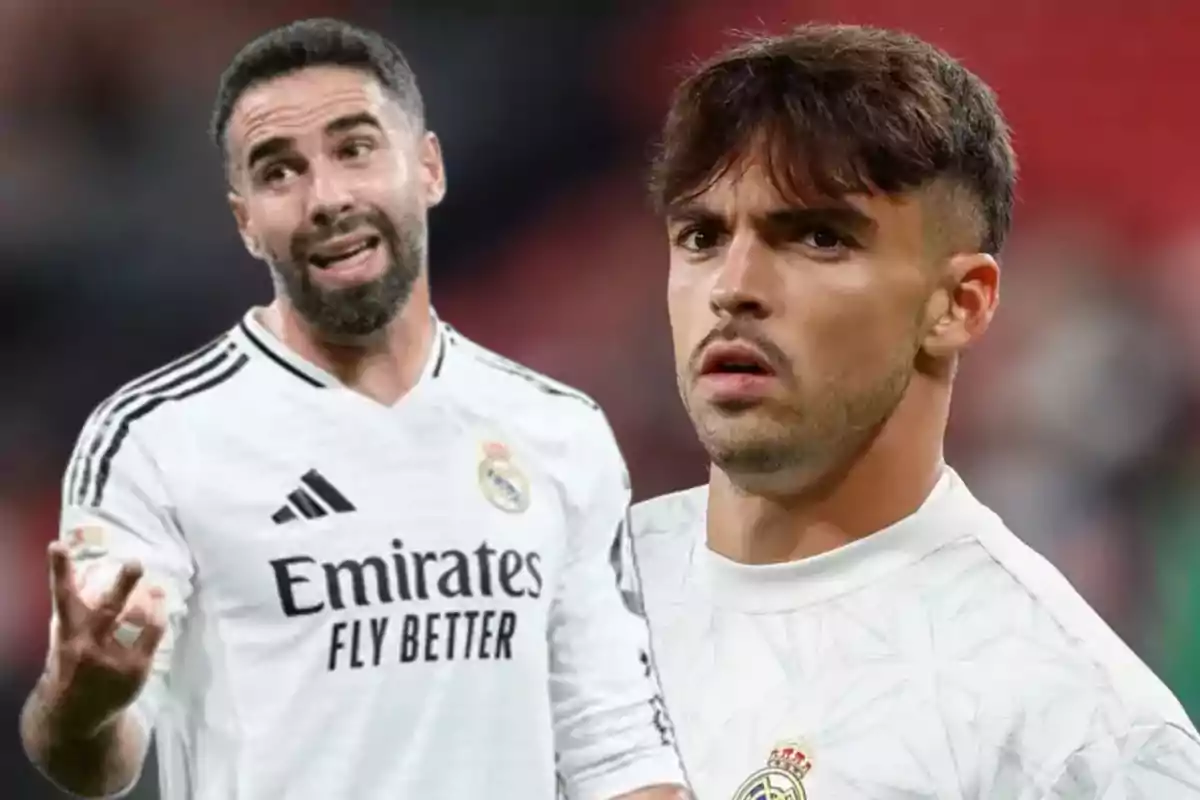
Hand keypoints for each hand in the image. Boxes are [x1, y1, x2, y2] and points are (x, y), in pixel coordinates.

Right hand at [41, 539, 165, 736]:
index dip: (59, 570)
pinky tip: (160, 606)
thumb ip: (77, 613)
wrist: (74, 717)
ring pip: (138, 622)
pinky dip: (158, 617)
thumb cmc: (72, 667)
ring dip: (150, 600)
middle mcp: (88, 647)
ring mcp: (113, 660)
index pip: (62, 597)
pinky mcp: (135, 670)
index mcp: (67, 634)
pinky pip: (152, 636)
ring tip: (157, 586)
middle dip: (122, 585)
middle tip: (135, 563)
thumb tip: (90, 575)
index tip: (58, 545)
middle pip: (107, 611)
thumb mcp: (65, 640)